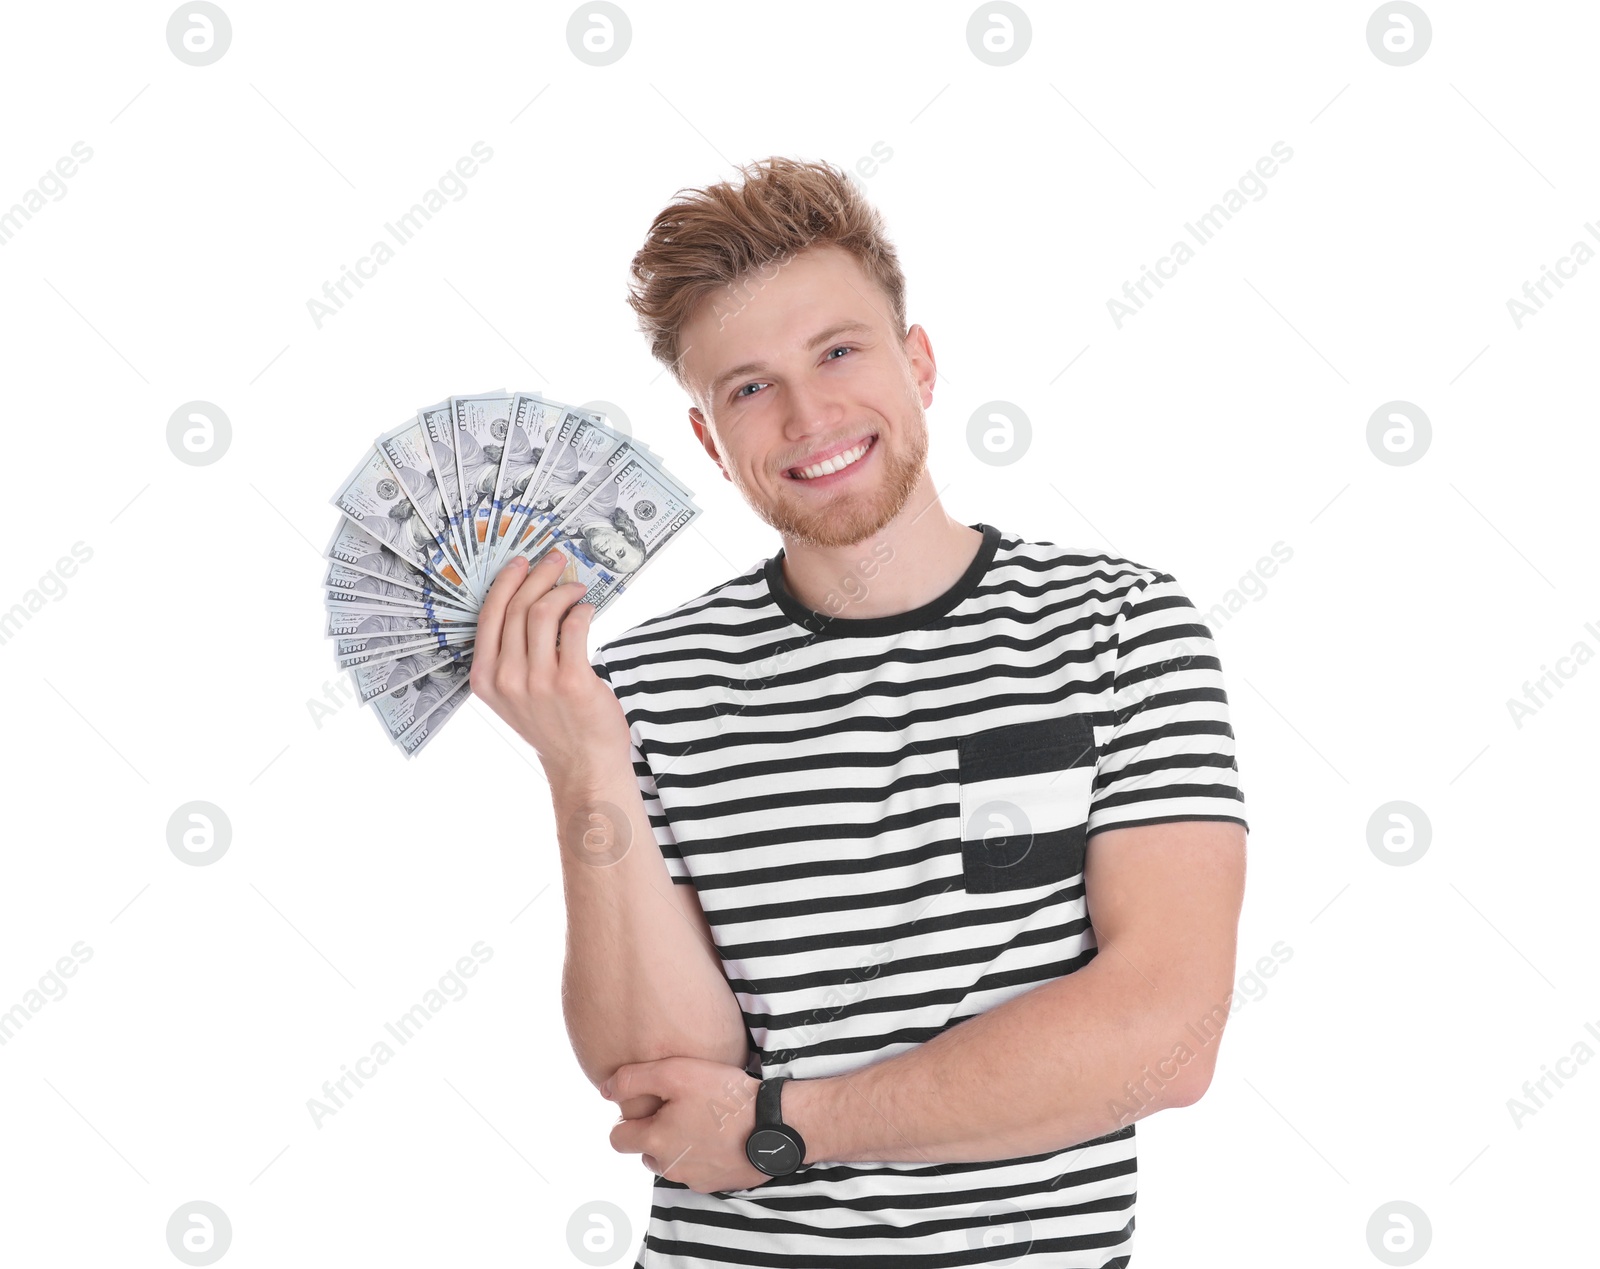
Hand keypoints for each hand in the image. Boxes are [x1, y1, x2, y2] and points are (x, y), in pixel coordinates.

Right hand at [469, 550, 631, 786]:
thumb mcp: (514, 695)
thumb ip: (511, 656)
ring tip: (578, 588)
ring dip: (564, 591)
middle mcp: (507, 678)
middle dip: (538, 575)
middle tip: (556, 560)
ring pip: (544, 612)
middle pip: (517, 608)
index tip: (521, 562)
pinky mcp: (572, 682)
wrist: (582, 765)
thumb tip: (530, 602)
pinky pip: (574, 627)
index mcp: (486, 679)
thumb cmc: (553, 725)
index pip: (490, 616)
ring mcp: (539, 681)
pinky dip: (582, 610)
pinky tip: (588, 609)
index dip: (506, 582)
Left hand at [603, 1057, 772, 1194]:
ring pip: (673, 1161)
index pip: (617, 1138)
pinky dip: (705, 1154)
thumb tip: (605, 1088)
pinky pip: (700, 1169)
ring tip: (704, 1117)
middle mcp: (670, 1167)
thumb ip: (635, 1079)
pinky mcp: (719, 1183)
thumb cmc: (725, 1097)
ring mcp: (695, 1179)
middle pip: (646, 1150)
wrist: (776, 1126)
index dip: (627, 1119)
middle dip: (656, 1131)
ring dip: (680, 1143)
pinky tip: (722, 1133)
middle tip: (681, 1106)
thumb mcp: (676, 1073)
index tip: (649, 1104)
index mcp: (654, 1141)